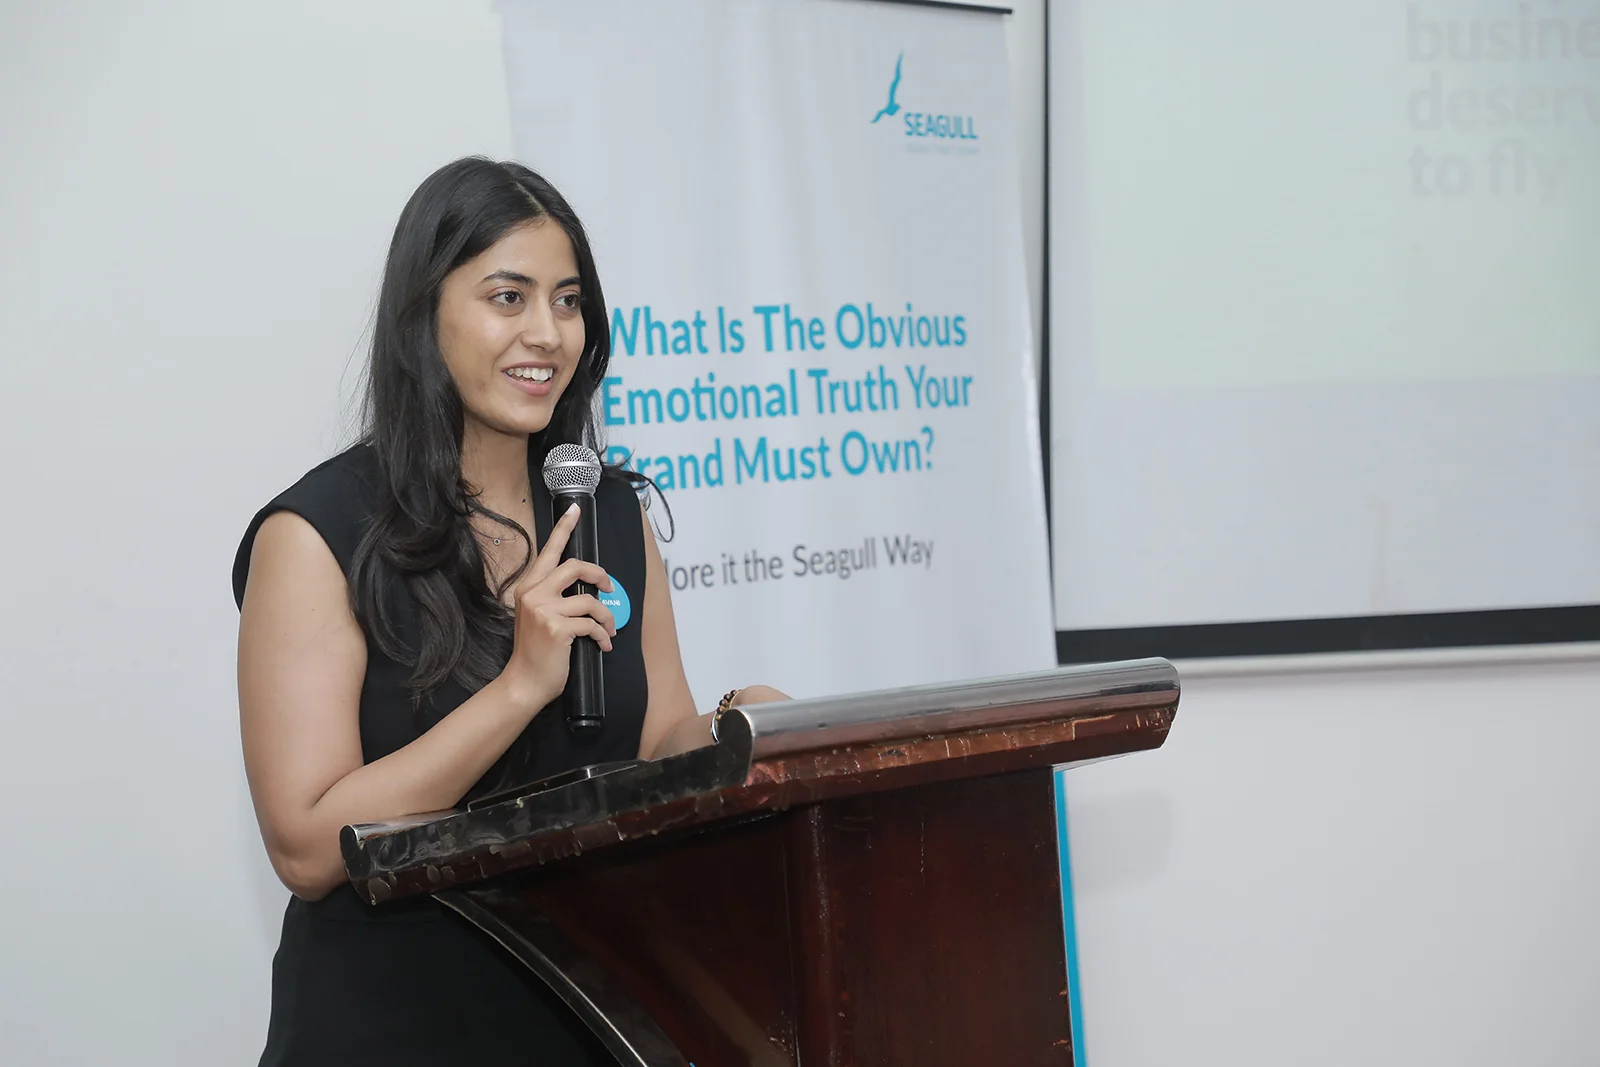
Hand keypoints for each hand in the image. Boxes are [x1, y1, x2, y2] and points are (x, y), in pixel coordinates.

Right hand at [499, 502, 616, 712]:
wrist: (524, 683)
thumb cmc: (535, 652)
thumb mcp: (537, 617)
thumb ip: (553, 597)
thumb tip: (586, 587)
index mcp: (528, 587)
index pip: (549, 551)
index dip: (564, 528)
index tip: (575, 509)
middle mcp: (534, 593)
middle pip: (575, 566)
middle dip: (599, 574)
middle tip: (608, 587)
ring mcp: (544, 610)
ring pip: (590, 599)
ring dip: (607, 616)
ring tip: (609, 630)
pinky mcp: (558, 628)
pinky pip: (592, 624)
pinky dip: (604, 635)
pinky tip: (604, 645)